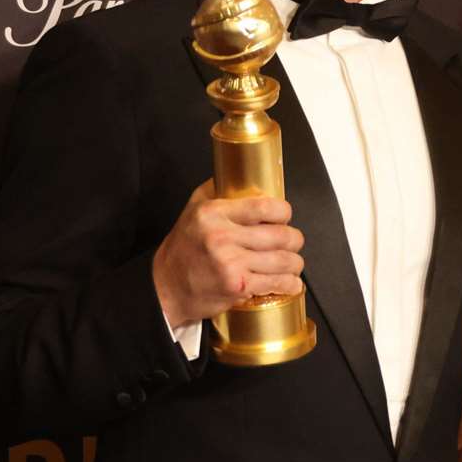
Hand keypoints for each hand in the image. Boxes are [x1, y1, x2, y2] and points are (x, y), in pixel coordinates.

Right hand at [152, 180, 304, 325]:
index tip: (285, 216)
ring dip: (295, 263)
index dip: (284, 212)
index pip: (265, 207)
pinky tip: (291, 282)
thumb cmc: (182, 250)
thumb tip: (241, 174)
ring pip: (284, 260)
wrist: (165, 288)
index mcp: (214, 213)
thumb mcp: (192, 210)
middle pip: (281, 235)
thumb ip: (216, 190)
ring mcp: (230, 263)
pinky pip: (276, 283)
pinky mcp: (237, 286)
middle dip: (295, 239)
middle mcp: (222, 236)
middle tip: (293, 242)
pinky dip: (290, 284)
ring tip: (293, 263)